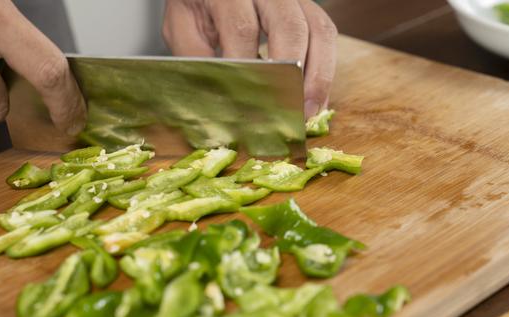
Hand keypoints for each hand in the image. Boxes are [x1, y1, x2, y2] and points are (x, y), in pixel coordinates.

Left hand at [162, 0, 336, 117]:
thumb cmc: (199, 5)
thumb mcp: (183, 26)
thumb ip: (194, 57)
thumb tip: (214, 100)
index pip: (243, 30)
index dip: (250, 72)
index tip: (249, 108)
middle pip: (290, 29)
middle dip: (292, 77)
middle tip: (289, 114)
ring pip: (318, 30)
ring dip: (317, 76)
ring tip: (308, 111)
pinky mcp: (307, 7)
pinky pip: (325, 34)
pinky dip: (325, 69)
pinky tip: (316, 97)